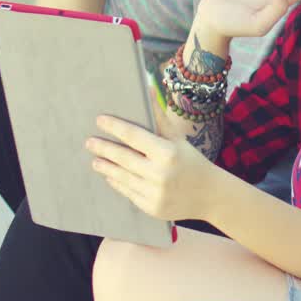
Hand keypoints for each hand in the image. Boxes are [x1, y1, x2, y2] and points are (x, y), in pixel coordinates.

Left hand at [88, 115, 217, 221]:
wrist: (210, 195)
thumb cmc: (192, 162)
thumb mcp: (180, 140)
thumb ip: (161, 119)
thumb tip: (148, 92)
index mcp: (168, 152)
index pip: (133, 136)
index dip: (114, 127)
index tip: (100, 120)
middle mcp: (160, 173)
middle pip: (122, 157)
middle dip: (103, 148)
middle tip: (89, 142)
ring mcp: (154, 193)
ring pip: (122, 177)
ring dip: (105, 167)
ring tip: (95, 160)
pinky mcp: (151, 208)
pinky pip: (128, 192)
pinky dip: (117, 182)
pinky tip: (111, 176)